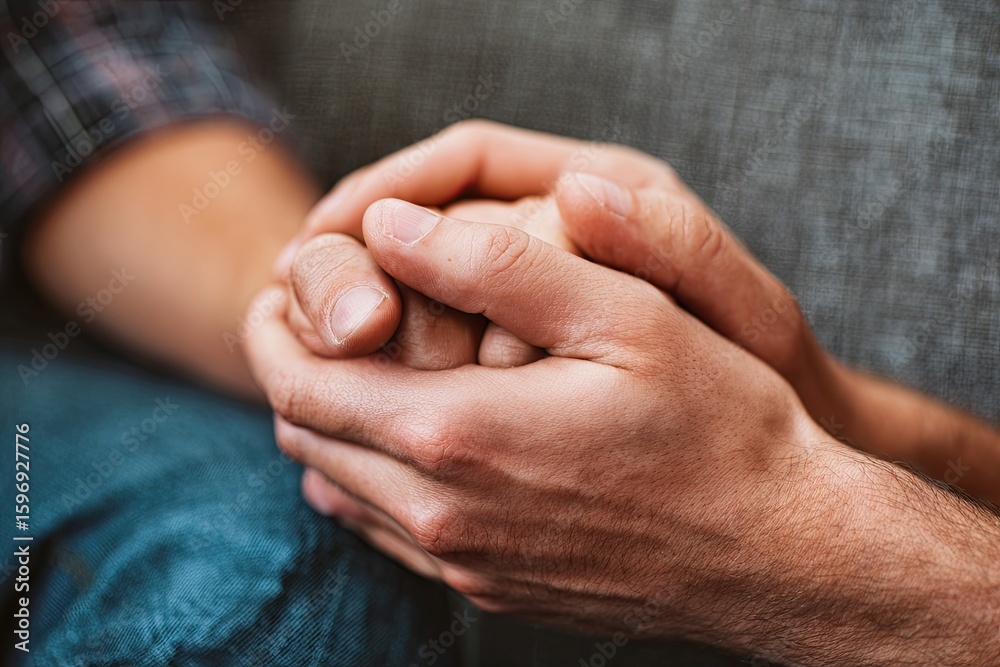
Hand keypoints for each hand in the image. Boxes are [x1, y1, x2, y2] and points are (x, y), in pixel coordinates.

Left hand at [245, 200, 999, 663]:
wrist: (778, 551)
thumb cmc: (717, 423)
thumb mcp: (621, 313)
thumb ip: (494, 265)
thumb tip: (389, 226)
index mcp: (458, 433)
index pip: (300, 381)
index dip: (276, 326)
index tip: (290, 285)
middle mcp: (441, 512)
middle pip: (303, 435)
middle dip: (294, 368)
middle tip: (328, 314)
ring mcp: (462, 561)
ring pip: (334, 486)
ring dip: (330, 421)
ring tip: (370, 364)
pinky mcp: (487, 588)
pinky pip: (384, 531)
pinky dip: (369, 474)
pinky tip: (416, 435)